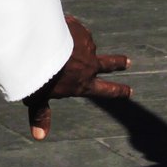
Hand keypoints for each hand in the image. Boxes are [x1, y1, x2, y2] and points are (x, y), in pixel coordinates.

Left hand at [23, 15, 131, 139]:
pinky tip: (52, 30)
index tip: (129, 91)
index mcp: (83, 84)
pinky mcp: (78, 30)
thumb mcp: (37, 99)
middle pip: (110, 63)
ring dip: (77, 43)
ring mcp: (86, 46)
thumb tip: (39, 137)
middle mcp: (89, 65)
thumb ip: (40, 115)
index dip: (118, 91)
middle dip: (118, 63)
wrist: (36, 49)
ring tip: (60, 40)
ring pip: (85, 45)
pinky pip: (71, 29)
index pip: (105, 90)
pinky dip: (64, 30)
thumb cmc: (36, 77)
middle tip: (127, 61)